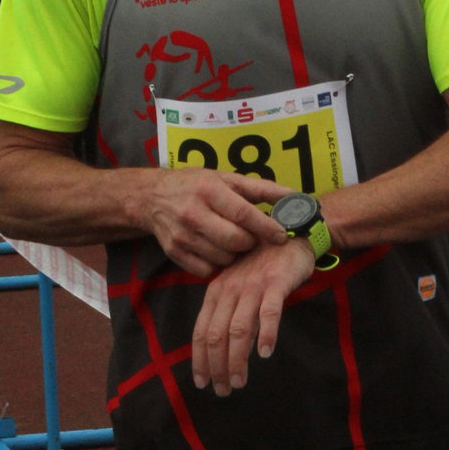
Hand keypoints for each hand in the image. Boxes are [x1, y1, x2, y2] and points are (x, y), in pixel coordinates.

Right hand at [142, 168, 286, 277]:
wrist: (153, 196)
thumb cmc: (197, 185)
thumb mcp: (228, 179)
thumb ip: (263, 189)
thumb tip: (295, 196)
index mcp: (209, 190)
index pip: (244, 214)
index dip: (266, 228)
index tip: (281, 235)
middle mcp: (193, 213)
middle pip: (235, 241)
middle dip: (250, 243)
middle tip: (252, 237)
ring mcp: (182, 235)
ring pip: (223, 259)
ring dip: (234, 255)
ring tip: (232, 242)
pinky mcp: (174, 252)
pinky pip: (207, 270)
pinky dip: (217, 264)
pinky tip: (216, 250)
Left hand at [191, 237, 316, 394]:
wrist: (290, 234)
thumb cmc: (262, 264)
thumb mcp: (237, 286)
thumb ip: (230, 314)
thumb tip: (223, 350)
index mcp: (216, 292)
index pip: (201, 332)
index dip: (199, 360)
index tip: (202, 383)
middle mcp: (230, 290)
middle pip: (216, 335)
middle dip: (216, 367)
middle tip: (222, 390)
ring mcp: (252, 286)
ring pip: (238, 329)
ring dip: (236, 359)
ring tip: (239, 382)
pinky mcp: (276, 283)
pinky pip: (268, 312)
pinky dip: (266, 334)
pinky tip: (265, 354)